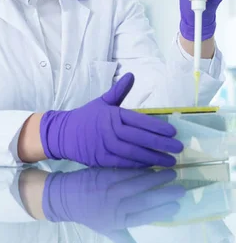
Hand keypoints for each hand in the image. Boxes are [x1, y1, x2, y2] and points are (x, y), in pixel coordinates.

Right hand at [40, 73, 183, 167]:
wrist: (64, 134)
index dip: (157, 127)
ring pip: (134, 153)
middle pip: (139, 138)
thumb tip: (131, 75)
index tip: (173, 132)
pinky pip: (124, 164)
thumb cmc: (86, 117)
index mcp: (112, 115)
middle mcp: (110, 130)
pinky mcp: (102, 160)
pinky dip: (139, 166)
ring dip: (153, 158)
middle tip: (178, 148)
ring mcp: (105, 146)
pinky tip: (152, 167)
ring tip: (170, 161)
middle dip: (161, 144)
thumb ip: (119, 91)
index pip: (139, 121)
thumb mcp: (102, 101)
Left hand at [42, 167, 184, 242]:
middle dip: (164, 194)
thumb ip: (125, 242)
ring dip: (155, 177)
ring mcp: (110, 188)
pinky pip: (125, 170)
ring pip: (136, 182)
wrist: (66, 197)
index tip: (177, 207)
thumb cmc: (90, 215)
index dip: (161, 212)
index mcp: (118, 220)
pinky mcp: (105, 174)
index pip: (144, 217)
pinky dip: (139, 168)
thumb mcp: (107, 230)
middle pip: (144, 199)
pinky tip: (152, 165)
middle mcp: (116, 204)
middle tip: (181, 188)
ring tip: (171, 172)